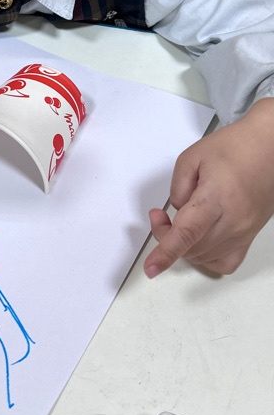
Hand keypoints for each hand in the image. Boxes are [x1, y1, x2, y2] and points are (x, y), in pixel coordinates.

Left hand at [144, 98, 273, 276]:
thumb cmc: (236, 147)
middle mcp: (233, 221)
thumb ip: (177, 188)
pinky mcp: (250, 236)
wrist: (270, 148)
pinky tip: (200, 240)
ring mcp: (244, 232)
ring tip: (181, 219)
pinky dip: (207, 258)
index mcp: (216, 198)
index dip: (166, 252)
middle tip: (160, 216)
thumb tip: (175, 212)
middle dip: (166, 236)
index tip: (151, 267)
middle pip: (192, 248)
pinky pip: (226, 263)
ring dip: (185, 246)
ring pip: (204, 257)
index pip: (187, 233)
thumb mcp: (192, 158)